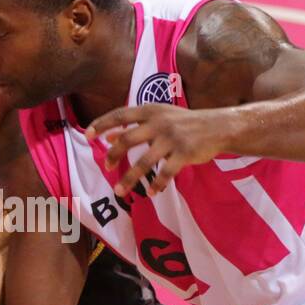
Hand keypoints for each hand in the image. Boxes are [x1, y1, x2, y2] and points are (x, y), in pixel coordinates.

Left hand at [85, 105, 229, 196]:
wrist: (218, 127)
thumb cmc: (184, 123)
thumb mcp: (159, 118)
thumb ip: (135, 126)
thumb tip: (109, 135)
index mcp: (151, 111)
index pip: (120, 114)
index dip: (102, 123)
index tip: (87, 134)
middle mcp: (159, 122)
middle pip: (128, 139)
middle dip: (113, 155)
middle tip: (106, 168)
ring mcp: (172, 138)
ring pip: (144, 162)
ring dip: (130, 178)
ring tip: (119, 191)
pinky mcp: (185, 153)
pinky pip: (166, 173)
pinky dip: (157, 184)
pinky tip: (152, 193)